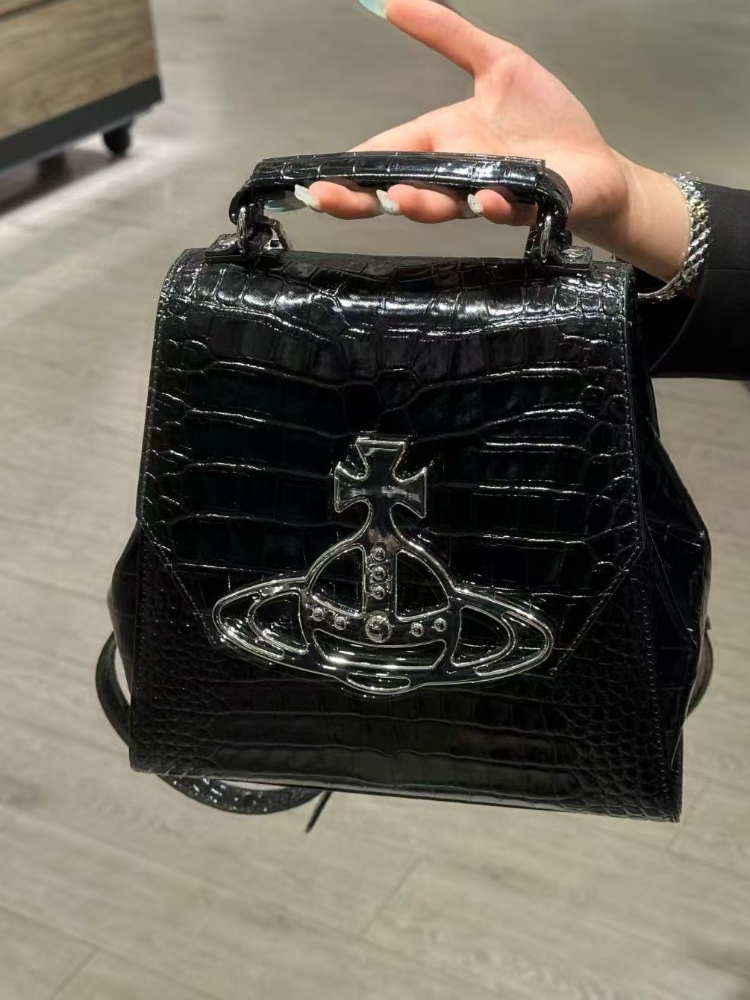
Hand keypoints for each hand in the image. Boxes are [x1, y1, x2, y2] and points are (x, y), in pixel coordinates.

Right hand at [300, 0, 688, 283]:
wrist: (596, 165)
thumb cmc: (545, 123)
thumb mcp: (495, 64)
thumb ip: (448, 36)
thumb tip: (394, 1)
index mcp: (442, 145)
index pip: (386, 158)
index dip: (350, 173)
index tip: (314, 183)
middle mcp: (457, 177)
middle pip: (399, 191)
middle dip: (361, 199)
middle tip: (328, 200)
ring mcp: (489, 195)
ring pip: (446, 206)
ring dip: (422, 204)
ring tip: (400, 198)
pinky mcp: (529, 207)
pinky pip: (506, 209)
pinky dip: (494, 206)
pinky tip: (484, 200)